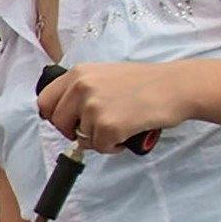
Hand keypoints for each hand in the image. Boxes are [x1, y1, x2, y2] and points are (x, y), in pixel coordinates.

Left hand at [37, 62, 194, 153]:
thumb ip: (82, 90)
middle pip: (58, 123)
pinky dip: (114, 146)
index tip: (67, 122)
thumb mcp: (105, 75)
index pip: (45, 101)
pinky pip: (101, 148)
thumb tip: (65, 114)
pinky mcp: (108, 126)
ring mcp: (94, 107)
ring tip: (121, 124)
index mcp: (78, 74)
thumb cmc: (145, 82)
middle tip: (95, 130)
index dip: (54, 116)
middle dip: (75, 132)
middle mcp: (81, 88)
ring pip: (82, 138)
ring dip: (100, 138)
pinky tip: (128, 133)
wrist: (175, 86)